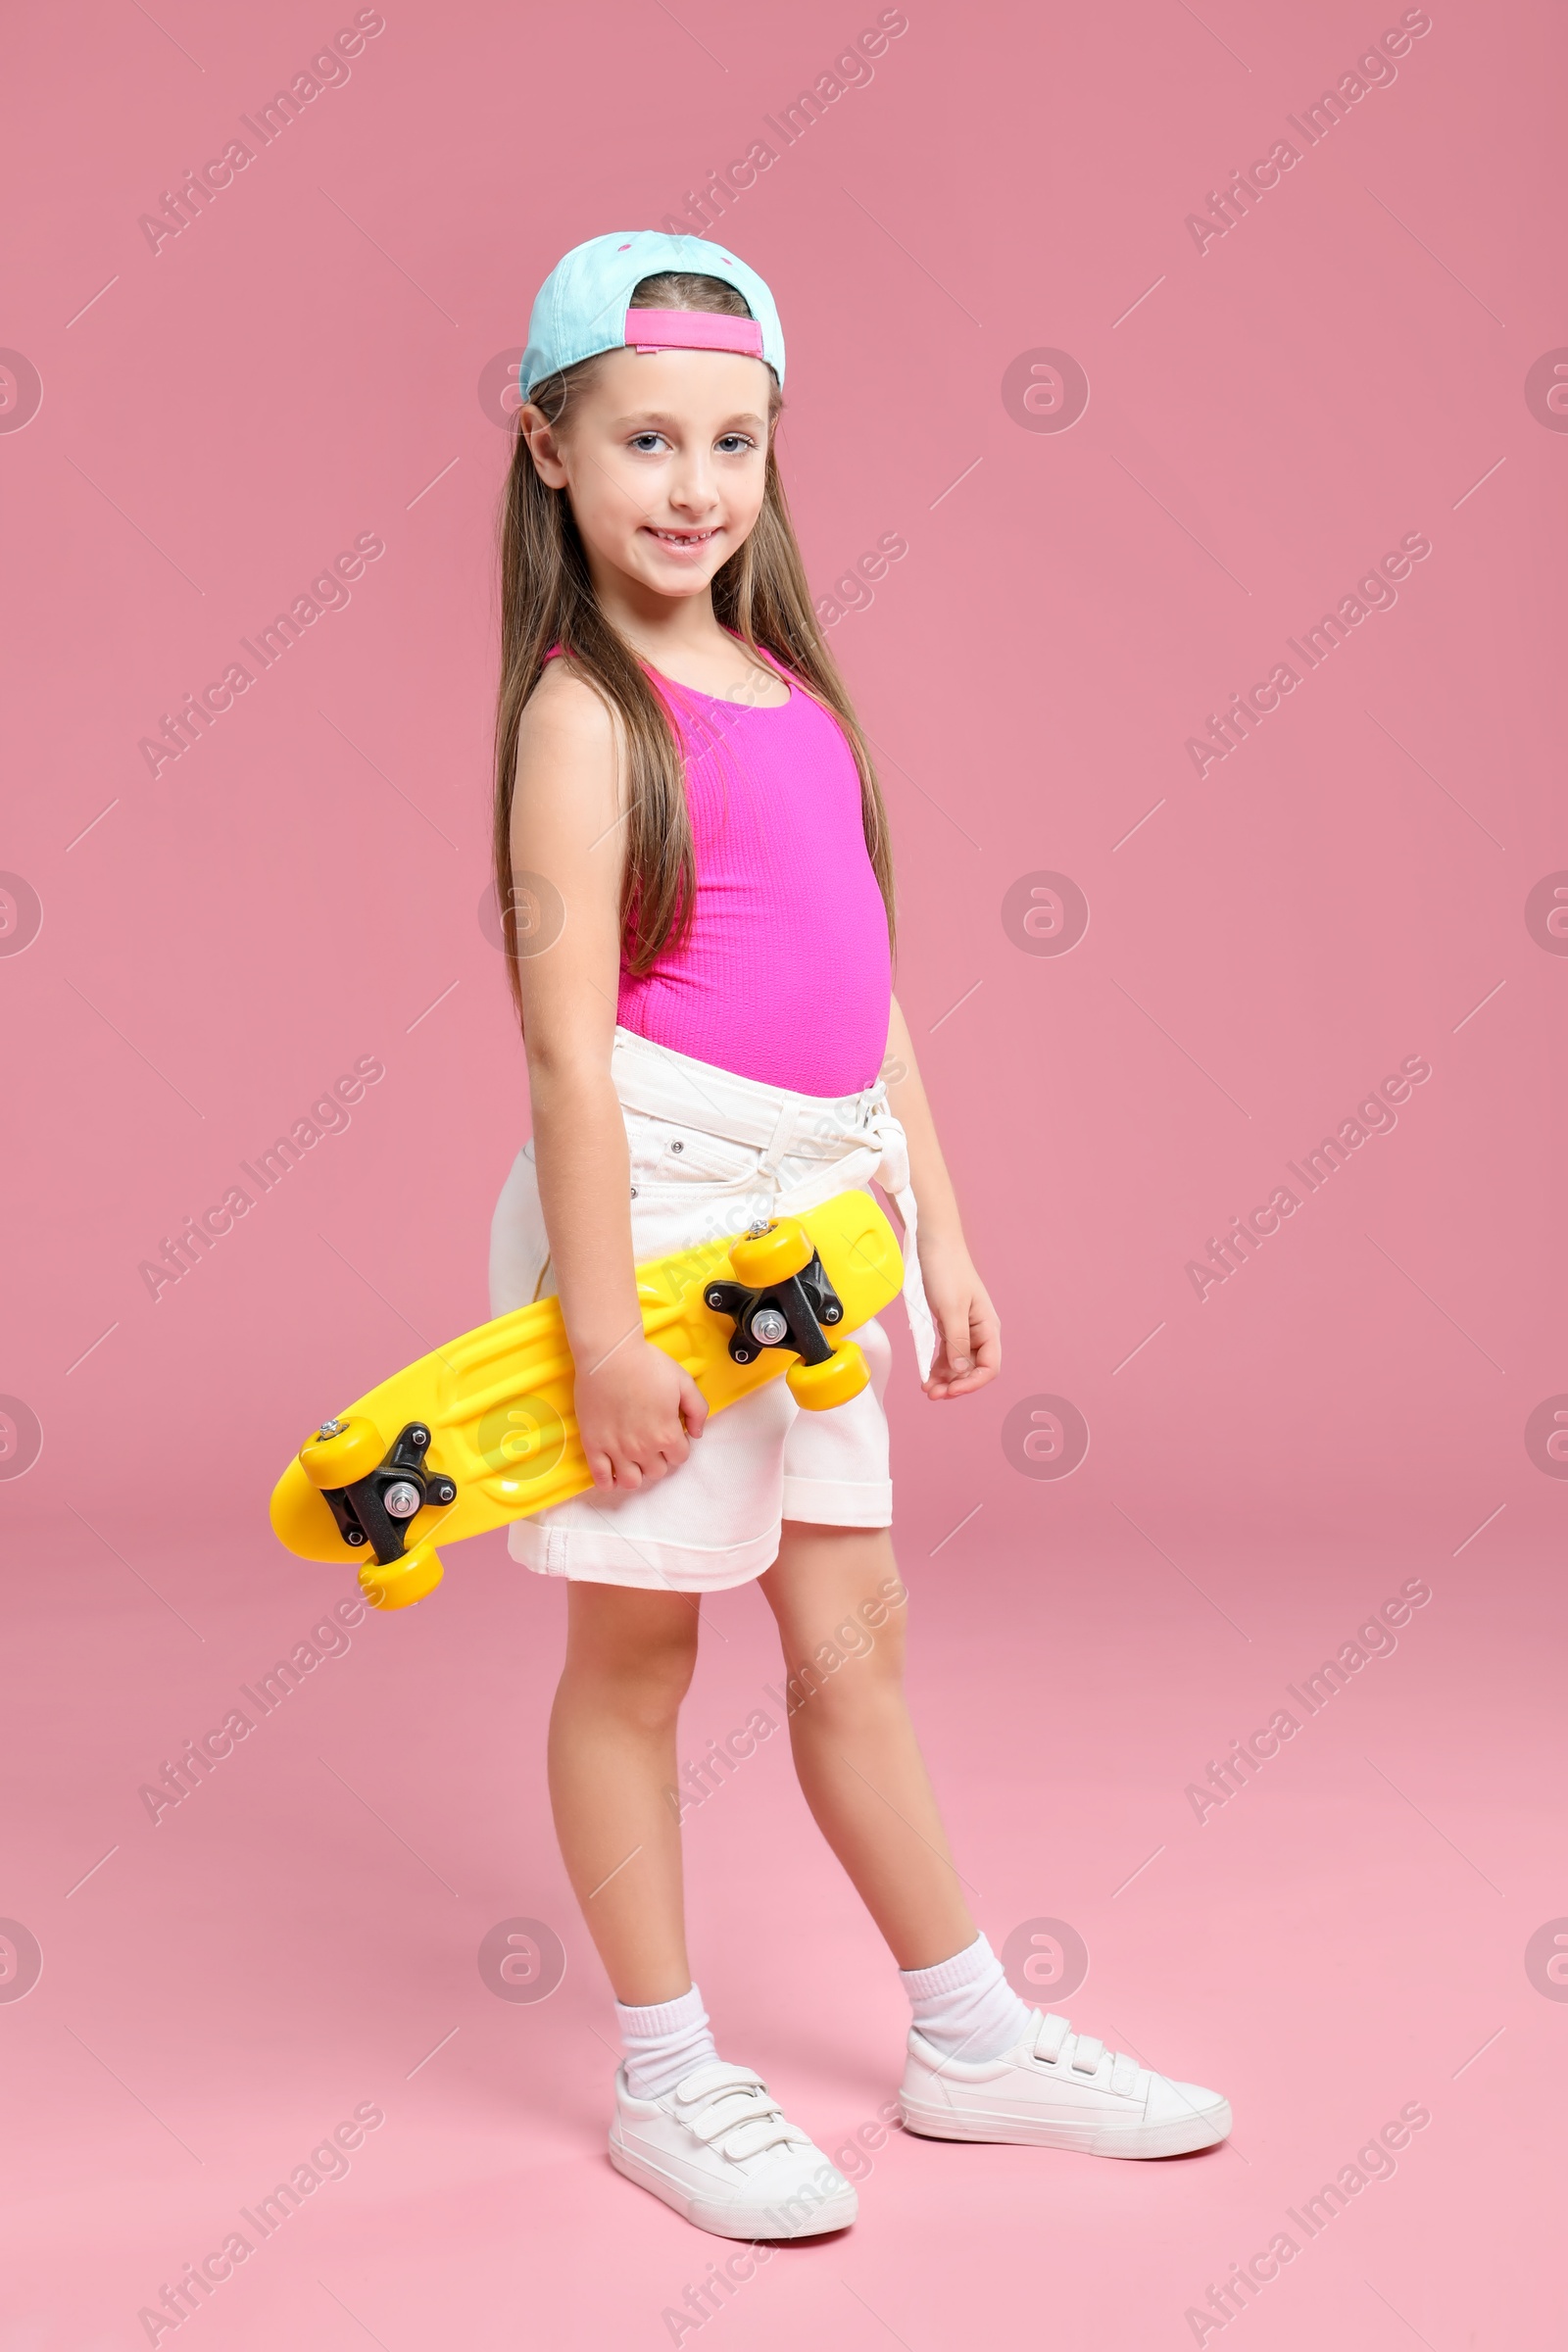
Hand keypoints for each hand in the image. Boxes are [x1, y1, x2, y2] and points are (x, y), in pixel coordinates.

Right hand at [573, 1335, 707, 1489]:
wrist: (608, 1356)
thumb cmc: (647, 1364)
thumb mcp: (683, 1381)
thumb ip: (697, 1410)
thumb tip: (697, 1434)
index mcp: (666, 1434)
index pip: (680, 1458)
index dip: (678, 1447)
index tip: (670, 1435)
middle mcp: (643, 1448)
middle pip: (657, 1471)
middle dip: (658, 1459)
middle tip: (651, 1442)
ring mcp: (616, 1449)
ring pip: (632, 1482)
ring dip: (636, 1474)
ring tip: (633, 1459)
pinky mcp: (593, 1445)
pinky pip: (602, 1478)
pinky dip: (609, 1482)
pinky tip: (613, 1473)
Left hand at [917, 1231, 1000, 1399]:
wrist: (935, 1244)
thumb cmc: (947, 1271)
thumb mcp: (951, 1308)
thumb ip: (957, 1341)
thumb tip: (961, 1371)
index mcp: (988, 1327)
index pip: (989, 1367)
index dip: (972, 1383)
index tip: (951, 1390)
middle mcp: (980, 1331)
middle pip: (973, 1369)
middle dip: (956, 1384)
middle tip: (933, 1394)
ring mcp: (965, 1329)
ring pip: (959, 1363)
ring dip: (946, 1379)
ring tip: (927, 1389)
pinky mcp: (950, 1324)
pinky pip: (948, 1352)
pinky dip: (939, 1366)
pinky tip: (927, 1375)